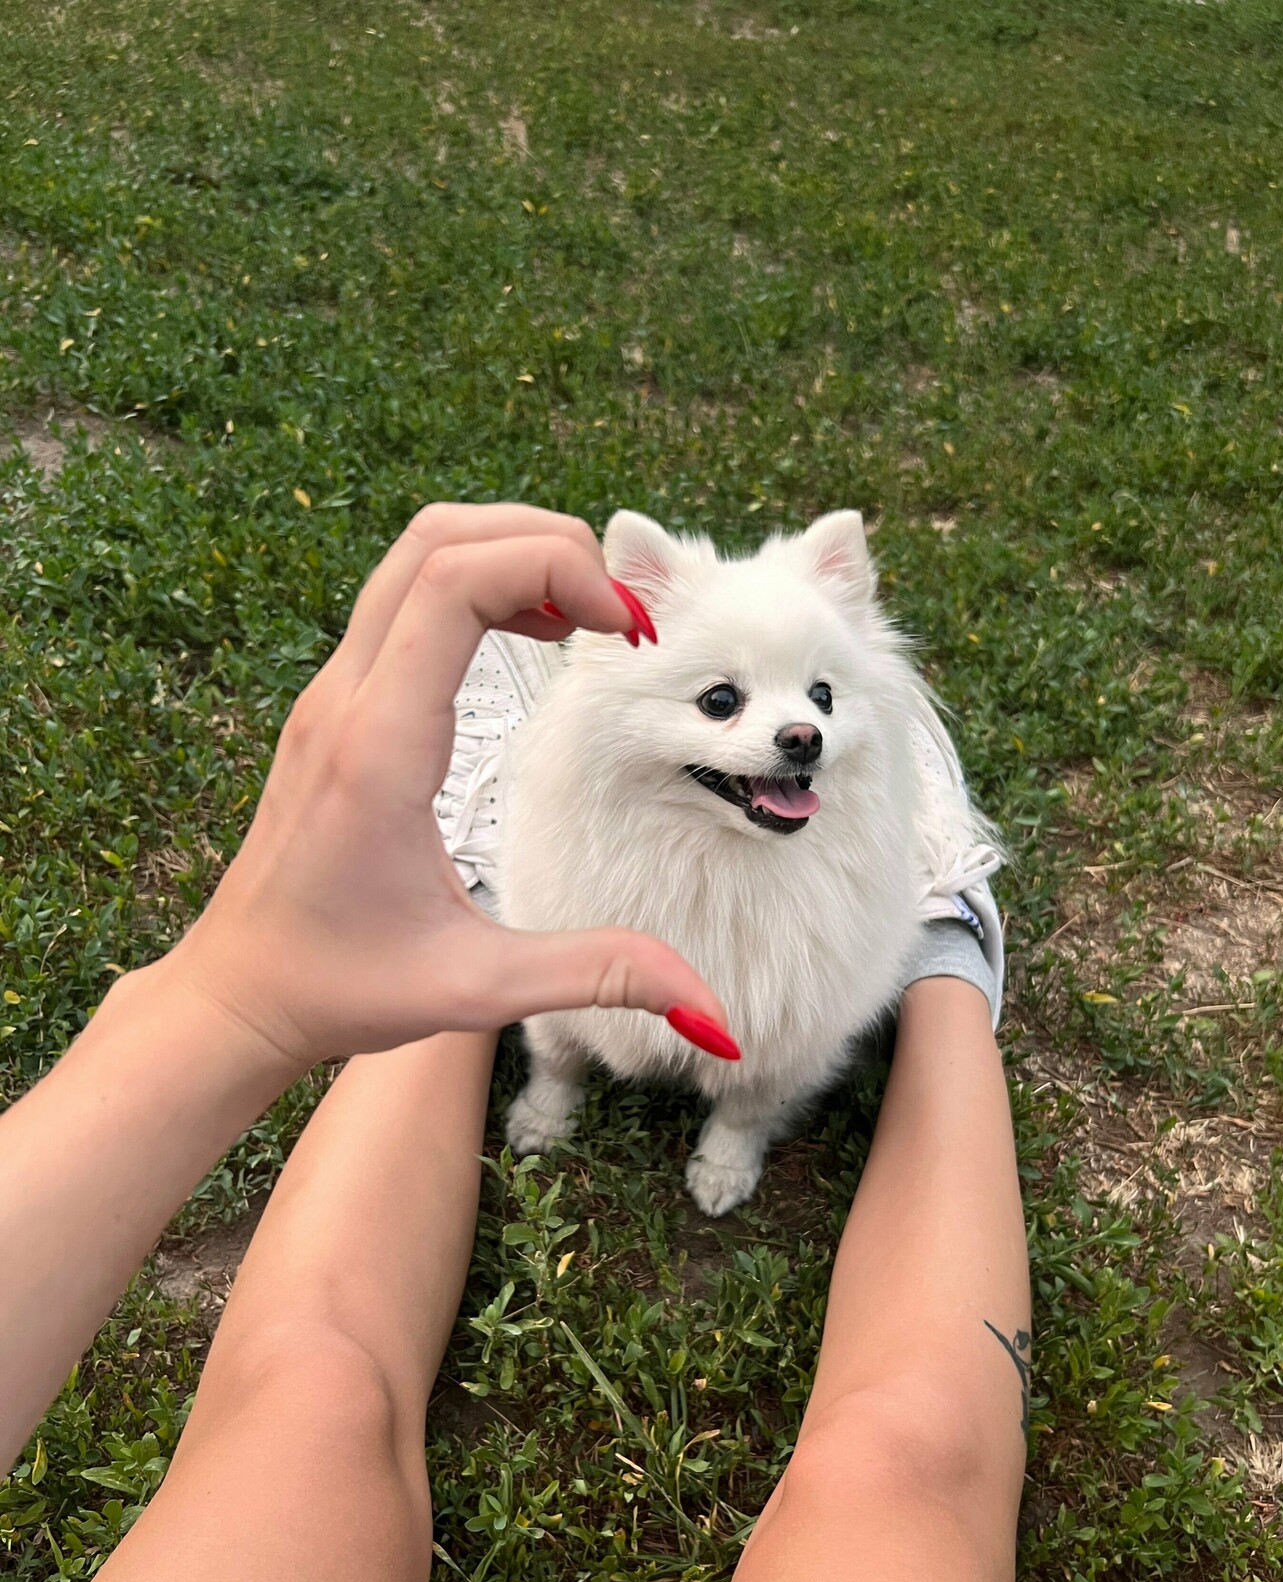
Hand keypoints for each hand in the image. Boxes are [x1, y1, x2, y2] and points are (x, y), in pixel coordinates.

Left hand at [166, 504, 735, 1067]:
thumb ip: (596, 979)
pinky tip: (534, 636)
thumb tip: (705, 1002)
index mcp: (378, 747)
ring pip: (416, 556)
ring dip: (512, 556)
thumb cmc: (342, 985)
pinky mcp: (337, 703)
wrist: (238, 991)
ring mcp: (333, 693)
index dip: (553, 568)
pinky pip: (404, 598)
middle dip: (544, 543)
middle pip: (437, 539)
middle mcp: (345, 699)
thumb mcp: (478, 988)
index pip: (453, 583)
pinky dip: (479, 586)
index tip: (626, 630)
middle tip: (623, 611)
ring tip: (590, 616)